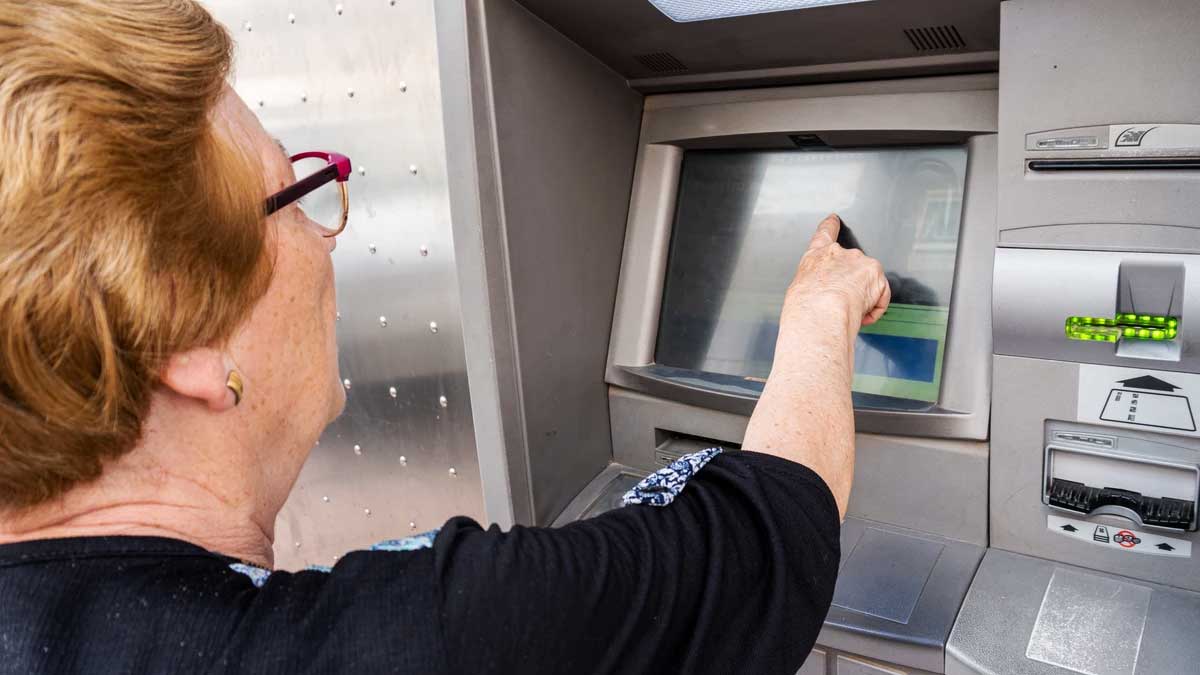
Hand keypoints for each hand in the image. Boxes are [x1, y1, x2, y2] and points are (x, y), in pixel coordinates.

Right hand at [784, 214, 890, 328]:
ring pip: (868, 281)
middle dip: (852, 285)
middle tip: (842, 304)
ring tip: (849, 311)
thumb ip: (816, 284)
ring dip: (862, 298)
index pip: (825, 233)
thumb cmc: (806, 307)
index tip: (834, 219)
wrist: (821, 313)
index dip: (831, 225)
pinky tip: (862, 315)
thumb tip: (821, 294)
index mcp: (817, 256)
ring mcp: (859, 262)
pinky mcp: (875, 274)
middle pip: (852, 265)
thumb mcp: (800, 291)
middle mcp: (839, 253)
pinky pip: (880, 294)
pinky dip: (874, 307)